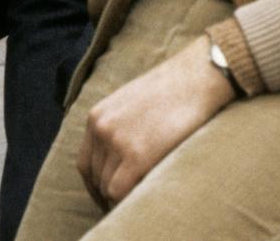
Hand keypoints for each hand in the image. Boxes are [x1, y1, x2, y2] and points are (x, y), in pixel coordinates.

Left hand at [77, 35, 235, 209]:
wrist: (194, 78)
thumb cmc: (170, 91)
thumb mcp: (131, 103)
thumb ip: (117, 127)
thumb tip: (117, 160)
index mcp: (97, 115)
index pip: (85, 164)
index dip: (97, 183)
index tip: (110, 195)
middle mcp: (101, 128)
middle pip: (96, 177)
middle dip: (110, 190)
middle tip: (130, 199)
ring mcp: (117, 141)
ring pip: (107, 187)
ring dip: (121, 196)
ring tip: (141, 194)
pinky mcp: (136, 156)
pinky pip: (119, 192)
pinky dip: (127, 201)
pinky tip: (144, 195)